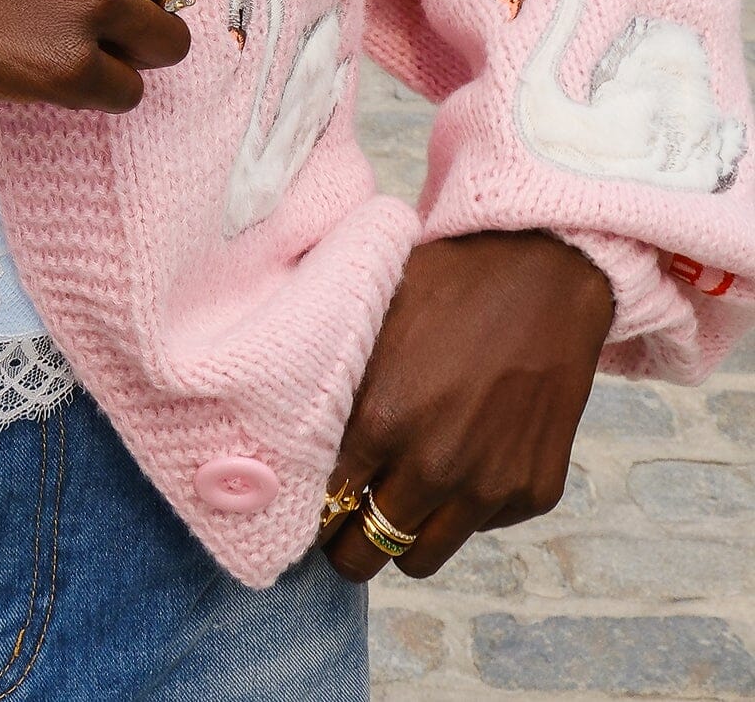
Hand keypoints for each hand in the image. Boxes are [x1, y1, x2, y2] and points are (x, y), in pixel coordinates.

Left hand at [322, 232, 614, 579]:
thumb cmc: (450, 286)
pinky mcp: (533, 493)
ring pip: (421, 558)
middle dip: (349, 541)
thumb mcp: (373, 318)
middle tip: (346, 516)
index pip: (324, 507)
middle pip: (366, 551)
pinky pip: (479, 528)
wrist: (545, 276)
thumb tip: (289, 427)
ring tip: (399, 496)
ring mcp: (488, 487)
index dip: (312, 507)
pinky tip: (465, 455)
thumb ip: (336, 381)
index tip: (312, 499)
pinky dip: (464, 506)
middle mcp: (435, 467)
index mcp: (383, 421)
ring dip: (403, 534)